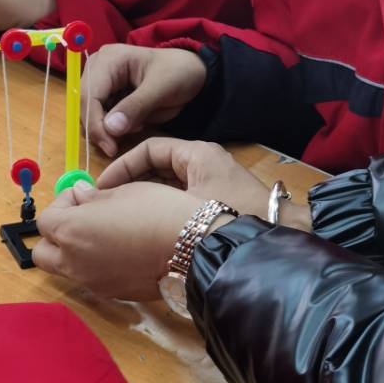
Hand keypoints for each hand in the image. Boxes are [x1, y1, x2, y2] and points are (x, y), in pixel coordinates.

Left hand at [33, 181, 202, 300]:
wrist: (193, 248)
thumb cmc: (157, 212)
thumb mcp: (123, 191)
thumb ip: (92, 197)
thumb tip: (80, 196)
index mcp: (71, 231)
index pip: (45, 219)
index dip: (63, 204)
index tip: (84, 196)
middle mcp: (74, 261)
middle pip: (43, 253)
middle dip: (56, 236)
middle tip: (81, 220)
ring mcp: (93, 282)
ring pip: (66, 269)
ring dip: (74, 253)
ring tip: (105, 237)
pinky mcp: (113, 293)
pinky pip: (92, 279)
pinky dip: (96, 266)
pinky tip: (123, 253)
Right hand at [83, 44, 206, 156]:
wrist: (192, 73)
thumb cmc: (179, 73)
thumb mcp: (162, 88)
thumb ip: (136, 107)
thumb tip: (110, 128)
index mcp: (109, 60)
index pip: (88, 95)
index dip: (95, 124)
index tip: (110, 147)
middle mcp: (98, 69)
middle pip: (84, 106)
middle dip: (99, 129)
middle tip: (117, 147)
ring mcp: (100, 83)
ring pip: (89, 115)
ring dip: (107, 129)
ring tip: (136, 126)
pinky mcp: (107, 97)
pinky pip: (101, 119)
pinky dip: (114, 128)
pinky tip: (135, 124)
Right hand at [99, 137, 271, 217]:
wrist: (278, 234)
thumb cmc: (234, 216)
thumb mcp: (188, 207)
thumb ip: (149, 199)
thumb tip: (114, 200)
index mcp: (197, 154)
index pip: (150, 148)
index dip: (124, 165)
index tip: (104, 187)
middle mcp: (202, 162)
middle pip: (156, 165)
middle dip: (131, 182)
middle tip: (107, 202)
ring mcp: (209, 181)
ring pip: (166, 182)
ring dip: (144, 195)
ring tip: (121, 214)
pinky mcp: (213, 198)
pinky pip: (178, 196)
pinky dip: (160, 206)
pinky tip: (145, 224)